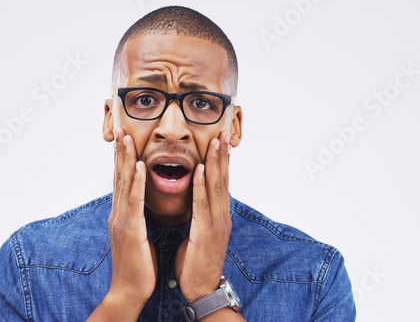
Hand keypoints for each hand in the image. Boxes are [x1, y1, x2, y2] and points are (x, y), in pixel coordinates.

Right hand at [104, 128, 156, 314]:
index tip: (125, 141)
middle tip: (121, 129)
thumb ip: (136, 219)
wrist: (130, 290)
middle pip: (118, 177)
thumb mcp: (136, 237)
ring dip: (125, 159)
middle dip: (120, 152)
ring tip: (127, 138)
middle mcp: (118, 214)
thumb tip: (140, 207)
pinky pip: (134, 202)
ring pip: (123, 184)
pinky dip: (135, 182)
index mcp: (122, 215)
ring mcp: (121, 221)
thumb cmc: (138, 265)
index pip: (121, 182)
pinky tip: (138, 166)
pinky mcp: (129, 230)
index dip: (122, 160)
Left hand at [175, 131, 231, 302]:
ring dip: (216, 162)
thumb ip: (200, 215)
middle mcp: (221, 215)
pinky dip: (202, 185)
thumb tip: (196, 201)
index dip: (221, 160)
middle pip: (223, 179)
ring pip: (217, 186)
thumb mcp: (200, 233)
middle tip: (223, 131)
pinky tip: (201, 169)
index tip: (219, 140)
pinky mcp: (207, 232)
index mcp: (218, 215)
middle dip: (222, 154)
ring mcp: (217, 223)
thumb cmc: (196, 262)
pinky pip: (203, 204)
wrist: (202, 289)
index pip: (221, 182)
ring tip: (215, 141)